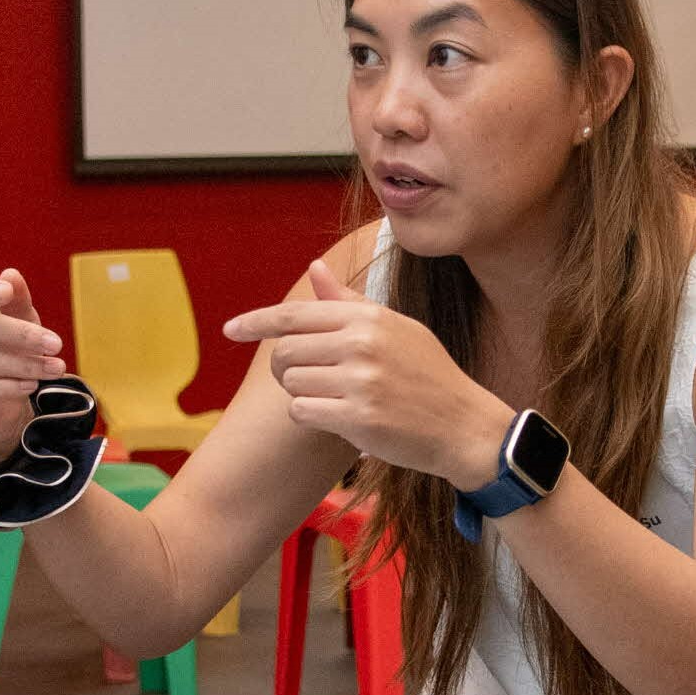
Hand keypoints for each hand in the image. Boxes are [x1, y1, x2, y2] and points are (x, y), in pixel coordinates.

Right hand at [0, 268, 65, 463]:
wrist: (0, 410)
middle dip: (20, 333)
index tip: (8, 291)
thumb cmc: (7, 356)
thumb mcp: (20, 326)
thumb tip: (12, 274)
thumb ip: (17, 302)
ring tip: (55, 369)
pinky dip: (7, 387)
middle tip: (55, 344)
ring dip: (23, 364)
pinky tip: (31, 386)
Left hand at [222, 257, 513, 482]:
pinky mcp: (358, 418)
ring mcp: (360, 381)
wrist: (464, 425)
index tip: (230, 329)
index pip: (294, 315)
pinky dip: (312, 417)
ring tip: (337, 398)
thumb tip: (314, 269)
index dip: (256, 321)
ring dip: (303, 395)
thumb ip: (349, 303)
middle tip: (315, 379)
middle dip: (287, 369)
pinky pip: (302, 412)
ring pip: (291, 384)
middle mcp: (362, 344)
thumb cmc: (427, 375)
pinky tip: (339, 417)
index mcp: (368, 317)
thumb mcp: (394, 329)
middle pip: (284, 352)